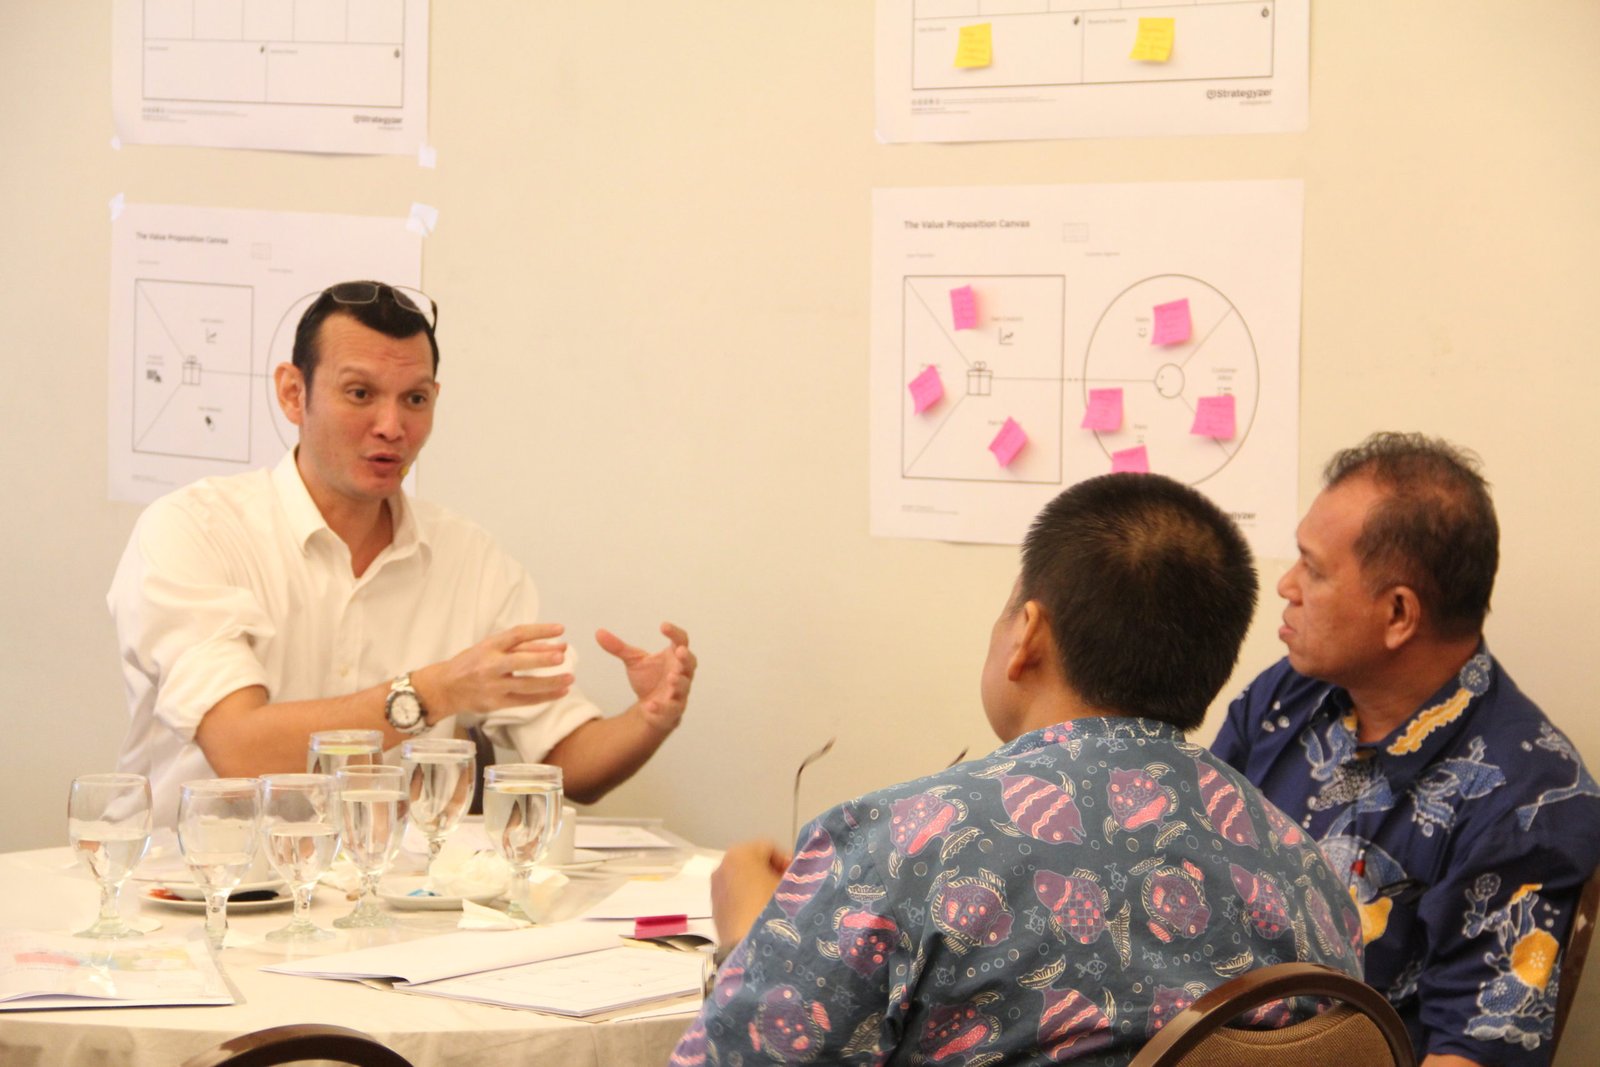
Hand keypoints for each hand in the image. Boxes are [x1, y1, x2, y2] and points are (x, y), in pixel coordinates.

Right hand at [418, 623, 573, 718]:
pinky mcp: (496, 704)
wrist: (444, 688)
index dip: (539, 630)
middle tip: (562, 656)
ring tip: (570, 678)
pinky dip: (544, 697)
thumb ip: (521, 646)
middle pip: (519, 661)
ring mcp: (493, 686)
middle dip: (541, 658)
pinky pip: (524, 701)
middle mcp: (490, 665)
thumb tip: (557, 646)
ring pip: (525, 685)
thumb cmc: (471, 663)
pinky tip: (560, 692)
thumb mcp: (490, 647)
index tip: (560, 629)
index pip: (516, 634)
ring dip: (550, 682)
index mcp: (489, 646)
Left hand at [596, 622, 696, 732]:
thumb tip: (598, 632)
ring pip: (684, 685)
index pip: (680, 640)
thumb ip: (618, 648)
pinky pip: (671, 708)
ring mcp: (679, 691)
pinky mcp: (673, 709)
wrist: (649, 707)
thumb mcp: (633, 662)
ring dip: (679, 682)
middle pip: (690, 663)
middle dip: (686, 657)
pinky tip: (650, 705)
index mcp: (673, 656)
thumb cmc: (648, 679)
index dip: (674, 632)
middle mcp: (681, 672)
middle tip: (680, 651)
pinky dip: (661, 707)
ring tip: (671, 677)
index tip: (662, 626)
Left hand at [712, 839, 791, 948]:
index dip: (786, 859)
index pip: (769, 847)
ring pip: (742, 879)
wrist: (750, 949)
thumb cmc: (773, 910)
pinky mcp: (714, 908)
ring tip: (775, 904)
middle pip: (753, 861)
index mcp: (740, 854)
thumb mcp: (792, 884)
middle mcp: (722, 866)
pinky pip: (734, 895)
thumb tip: (795, 872)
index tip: (797, 876)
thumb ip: (796, 871)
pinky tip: (761, 915)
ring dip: (759, 886)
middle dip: (772, 872)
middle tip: (788, 889)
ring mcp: (715, 887)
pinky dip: (747, 899)